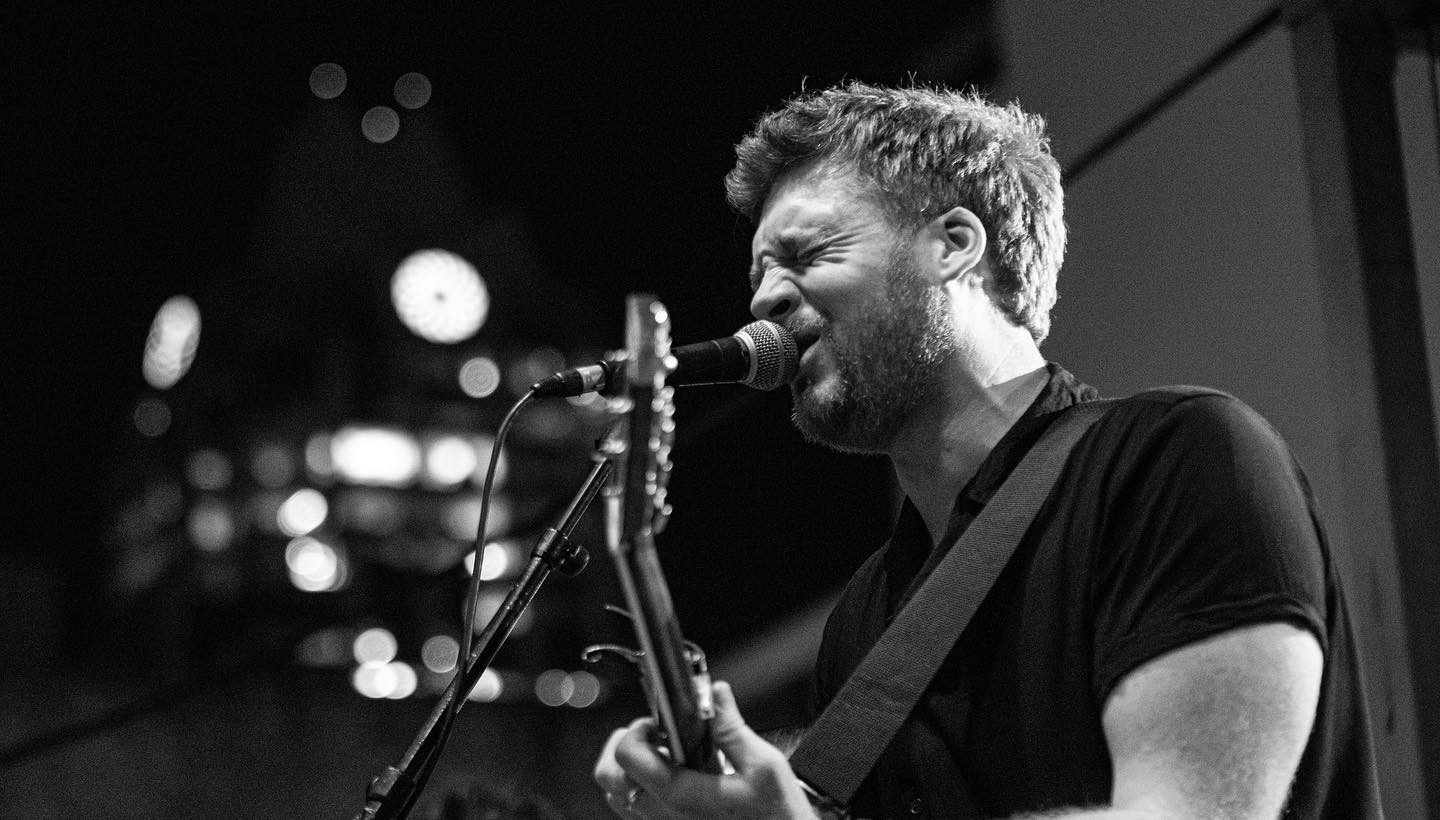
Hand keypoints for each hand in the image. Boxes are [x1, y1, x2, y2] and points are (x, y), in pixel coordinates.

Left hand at [593, 680, 816, 817]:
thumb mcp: (764, 766)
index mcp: (680, 794)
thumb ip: (732, 729)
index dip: (637, 729)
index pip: (627, 755)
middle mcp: (664, 816)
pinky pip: (638, 813)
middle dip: (624, 747)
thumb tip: (715, 694)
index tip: (658, 722)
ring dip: (631, 771)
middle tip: (653, 736)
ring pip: (618, 798)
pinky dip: (643, 791)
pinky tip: (675, 780)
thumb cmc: (777, 818)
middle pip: (609, 778)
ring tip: (663, 757)